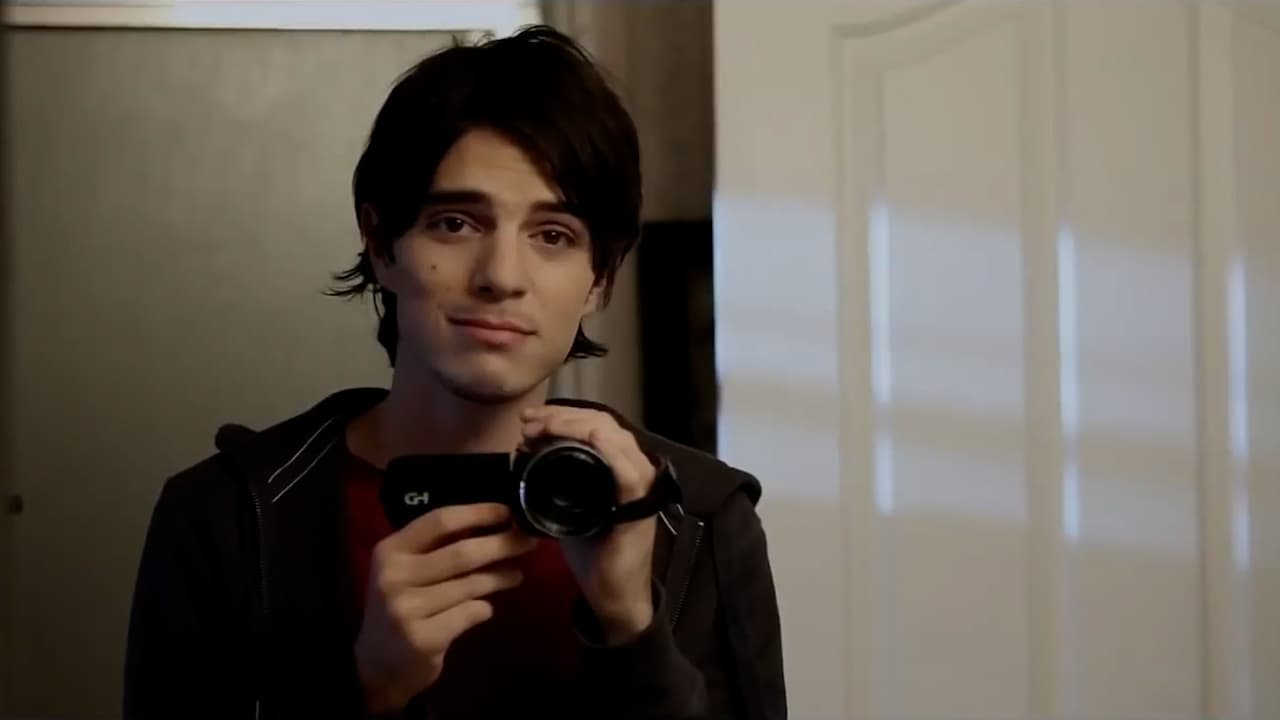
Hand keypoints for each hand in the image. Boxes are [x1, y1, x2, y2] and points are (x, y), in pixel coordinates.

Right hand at [354, 503, 538, 712]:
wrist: (375, 668)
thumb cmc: (399, 608)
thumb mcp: (404, 571)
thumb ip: (436, 548)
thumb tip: (494, 523)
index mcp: (390, 550)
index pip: (441, 521)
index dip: (479, 514)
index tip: (509, 512)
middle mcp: (394, 576)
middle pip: (462, 553)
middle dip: (502, 544)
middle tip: (529, 541)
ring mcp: (406, 609)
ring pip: (470, 585)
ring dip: (500, 578)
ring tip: (515, 575)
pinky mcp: (422, 639)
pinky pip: (470, 613)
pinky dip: (484, 609)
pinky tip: (485, 609)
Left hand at [520, 406, 657, 643]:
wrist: (613, 595)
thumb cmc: (593, 553)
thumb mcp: (570, 508)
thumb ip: (557, 481)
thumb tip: (526, 454)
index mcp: (617, 467)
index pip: (596, 423)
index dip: (563, 414)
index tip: (530, 420)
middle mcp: (633, 469)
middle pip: (603, 422)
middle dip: (563, 416)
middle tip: (530, 422)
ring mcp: (640, 486)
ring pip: (615, 437)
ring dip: (576, 426)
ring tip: (543, 428)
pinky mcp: (638, 506)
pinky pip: (627, 470)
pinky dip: (608, 449)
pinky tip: (590, 437)